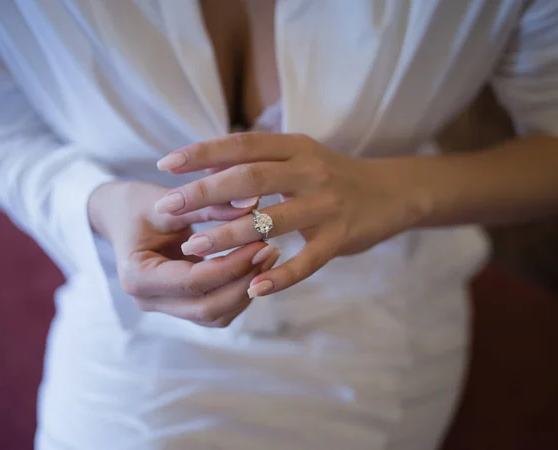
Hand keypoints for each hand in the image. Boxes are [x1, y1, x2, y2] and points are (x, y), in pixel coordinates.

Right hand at [88, 180, 280, 326]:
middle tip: (271, 250)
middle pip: (208, 307)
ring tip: (269, 255)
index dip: (232, 265)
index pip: (194, 281)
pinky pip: (216, 310)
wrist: (120, 217)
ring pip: (216, 315)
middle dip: (244, 282)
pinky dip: (239, 292)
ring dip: (246, 290)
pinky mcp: (181, 306)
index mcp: (137, 275)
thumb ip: (208, 204)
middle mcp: (148, 300)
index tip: (261, 242)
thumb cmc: (138, 205)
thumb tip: (253, 204)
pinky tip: (256, 265)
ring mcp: (165, 307)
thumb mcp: (168, 199)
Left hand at [154, 133, 429, 296]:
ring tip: (194, 250)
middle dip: (204, 194)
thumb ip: (261, 161)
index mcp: (296, 147)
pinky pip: (306, 261)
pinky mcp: (341, 237)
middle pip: (250, 180)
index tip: (166, 164)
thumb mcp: (300, 157)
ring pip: (271, 222)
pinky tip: (254, 289)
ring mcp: (327, 205)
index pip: (243, 144)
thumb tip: (208, 169)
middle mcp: (311, 171)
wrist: (392, 192)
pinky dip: (280, 276)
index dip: (203, 153)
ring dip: (229, 236)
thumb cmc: (333, 176)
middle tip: (168, 208)